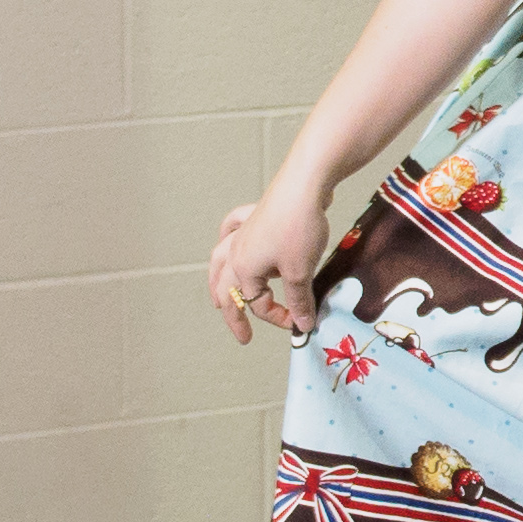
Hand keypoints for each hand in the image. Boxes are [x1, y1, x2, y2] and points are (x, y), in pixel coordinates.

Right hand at [208, 182, 328, 341]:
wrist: (304, 186)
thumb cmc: (298, 229)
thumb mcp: (300, 272)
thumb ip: (299, 301)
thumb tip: (302, 326)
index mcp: (242, 269)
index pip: (258, 305)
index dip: (280, 318)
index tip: (301, 323)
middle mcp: (235, 252)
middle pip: (227, 289)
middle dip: (234, 314)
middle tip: (242, 335)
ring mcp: (242, 233)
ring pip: (221, 260)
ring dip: (219, 280)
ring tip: (218, 299)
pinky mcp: (254, 216)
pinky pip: (232, 227)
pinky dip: (227, 235)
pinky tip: (227, 238)